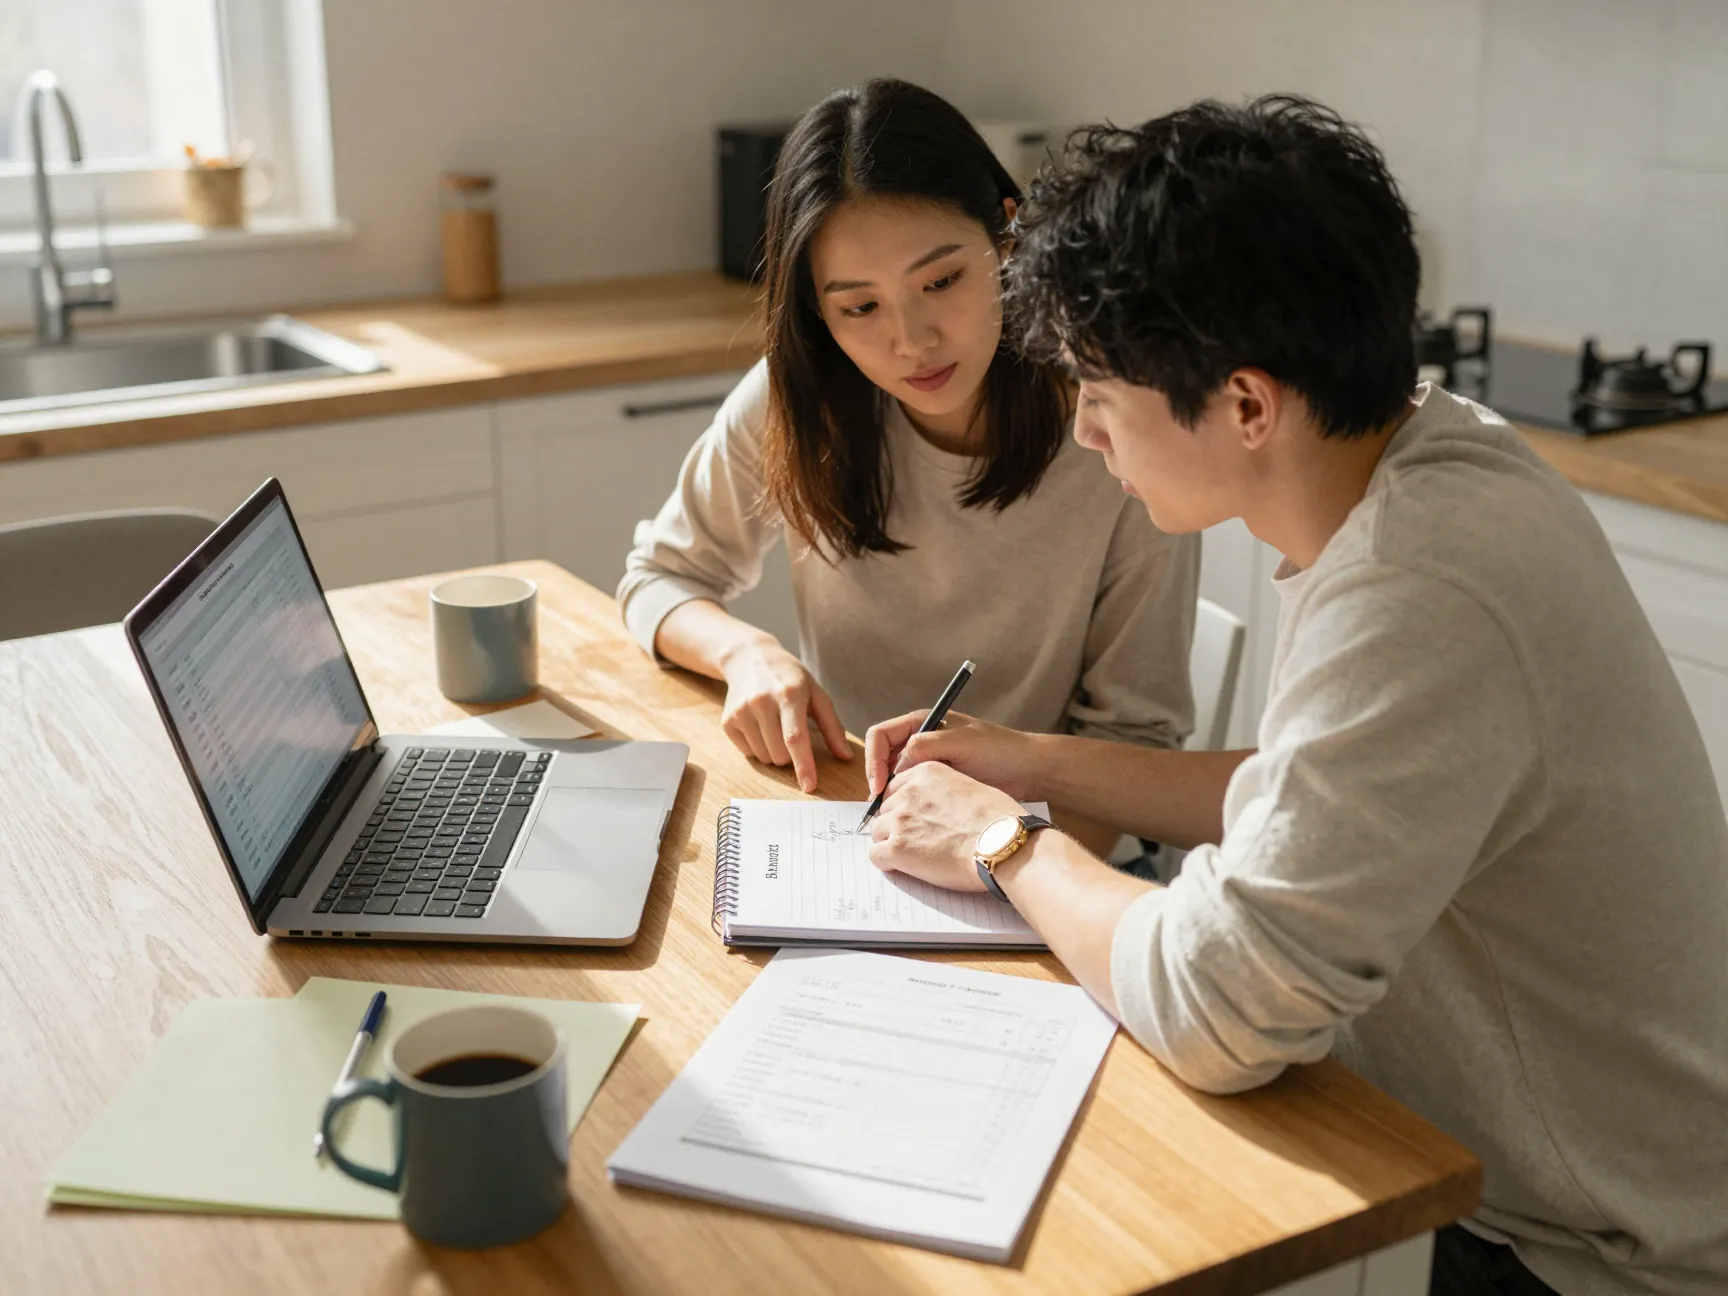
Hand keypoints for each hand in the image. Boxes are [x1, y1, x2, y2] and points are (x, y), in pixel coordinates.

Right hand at [718, 639, 850, 791]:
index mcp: (789, 694)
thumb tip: (845, 757)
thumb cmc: (789, 677)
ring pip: (765, 758)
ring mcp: (741, 712)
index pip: (796, 738)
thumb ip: (832, 726)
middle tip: (791, 733)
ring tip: (775, 727)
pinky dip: (759, 747)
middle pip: (780, 754)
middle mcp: (761, 702)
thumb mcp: (815, 693)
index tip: (809, 786)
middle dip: (791, 755)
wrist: (748, 658)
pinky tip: (760, 726)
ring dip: (775, 752)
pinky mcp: (728, 721)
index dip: (804, 765)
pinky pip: (749, 754)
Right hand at [864, 709, 1044, 800]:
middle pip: (883, 758)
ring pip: (895, 778)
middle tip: (881, 806)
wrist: (1029, 770)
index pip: (880, 736)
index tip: (879, 786)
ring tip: (894, 815)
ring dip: (890, 795)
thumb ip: (924, 746)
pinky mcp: (938, 784)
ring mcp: (929, 763)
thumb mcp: (960, 742)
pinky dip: (907, 804)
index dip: (873, 760)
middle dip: (878, 780)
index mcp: (921, 723)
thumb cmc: (998, 750)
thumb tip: (896, 766)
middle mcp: (920, 741)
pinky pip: (913, 792)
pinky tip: (911, 817)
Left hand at [867, 761, 1022, 891]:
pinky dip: (887, 863)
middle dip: (897, 825)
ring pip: (877, 832)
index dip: (905, 805)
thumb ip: (946, 791)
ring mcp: (900, 820)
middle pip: (885, 810)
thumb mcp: (972, 787)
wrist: (1002, 844)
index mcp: (927, 773)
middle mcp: (909, 792)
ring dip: (891, 843)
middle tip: (917, 840)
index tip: (915, 818)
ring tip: (914, 856)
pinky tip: (905, 867)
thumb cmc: (1000, 820)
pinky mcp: (897, 848)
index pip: (897, 787)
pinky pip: (875, 856)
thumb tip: (943, 806)